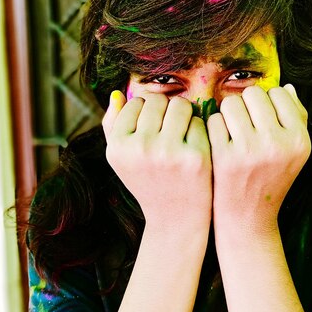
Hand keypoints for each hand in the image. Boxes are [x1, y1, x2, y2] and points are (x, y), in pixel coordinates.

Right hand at [103, 91, 212, 226]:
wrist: (175, 218)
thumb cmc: (147, 180)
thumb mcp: (121, 158)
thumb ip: (112, 125)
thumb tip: (117, 94)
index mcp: (118, 146)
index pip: (137, 102)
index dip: (147, 112)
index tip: (151, 129)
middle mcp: (141, 148)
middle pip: (159, 101)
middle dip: (166, 111)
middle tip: (169, 131)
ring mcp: (169, 153)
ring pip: (181, 106)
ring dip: (183, 115)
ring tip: (181, 134)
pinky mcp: (196, 157)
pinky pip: (199, 122)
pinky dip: (198, 131)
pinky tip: (193, 148)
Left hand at [206, 84, 310, 228]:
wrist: (248, 217)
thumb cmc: (271, 177)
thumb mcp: (294, 152)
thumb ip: (296, 118)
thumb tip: (286, 87)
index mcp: (299, 140)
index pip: (278, 93)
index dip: (267, 102)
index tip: (262, 119)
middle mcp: (277, 144)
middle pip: (253, 94)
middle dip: (246, 105)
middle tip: (245, 124)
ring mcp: (249, 151)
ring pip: (231, 103)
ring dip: (228, 114)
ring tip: (233, 131)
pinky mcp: (224, 158)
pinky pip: (214, 121)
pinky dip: (215, 129)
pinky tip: (220, 144)